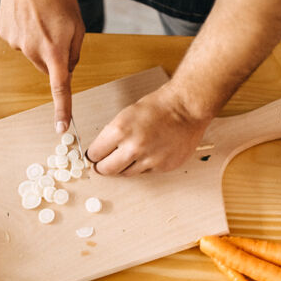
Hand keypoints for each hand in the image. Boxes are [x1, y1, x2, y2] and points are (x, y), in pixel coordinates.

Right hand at [0, 0, 83, 131]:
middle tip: (57, 33)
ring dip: (39, 43)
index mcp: (56, 51)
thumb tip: (68, 70)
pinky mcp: (6, 36)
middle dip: (54, 58)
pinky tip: (28, 16)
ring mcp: (17, 45)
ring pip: (33, 55)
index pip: (60, 89)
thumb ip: (75, 51)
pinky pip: (20, 42)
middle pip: (47, 68)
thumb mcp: (77, 24)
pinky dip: (26, 33)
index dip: (62, 110)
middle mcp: (34, 52)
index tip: (61, 128)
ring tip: (41, 19)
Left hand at [87, 85, 212, 175]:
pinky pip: (144, 172)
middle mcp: (133, 147)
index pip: (95, 154)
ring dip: (123, 166)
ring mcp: (149, 160)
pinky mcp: (162, 167)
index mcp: (120, 130)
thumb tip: (100, 150)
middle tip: (103, 164)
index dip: (93, 154)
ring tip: (130, 154)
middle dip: (103, 166)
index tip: (94, 155)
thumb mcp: (126, 114)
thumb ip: (112, 134)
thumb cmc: (158, 107)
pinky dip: (143, 165)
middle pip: (107, 169)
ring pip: (125, 173)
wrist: (187, 108)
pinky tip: (148, 153)